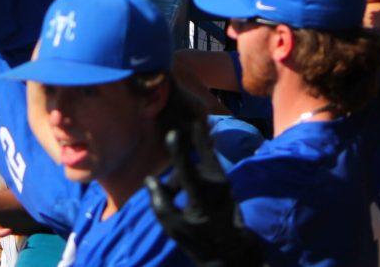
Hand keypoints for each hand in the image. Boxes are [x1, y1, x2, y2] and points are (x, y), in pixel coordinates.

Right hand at [147, 117, 264, 266]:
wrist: (229, 247)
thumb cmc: (199, 238)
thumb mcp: (173, 227)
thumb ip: (159, 202)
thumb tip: (150, 179)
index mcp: (202, 200)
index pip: (187, 171)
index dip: (178, 151)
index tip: (173, 133)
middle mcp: (216, 186)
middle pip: (187, 169)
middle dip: (174, 179)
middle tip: (169, 194)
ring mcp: (224, 181)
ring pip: (196, 166)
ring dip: (184, 174)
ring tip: (178, 193)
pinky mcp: (225, 178)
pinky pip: (207, 161)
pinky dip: (197, 159)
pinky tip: (194, 147)